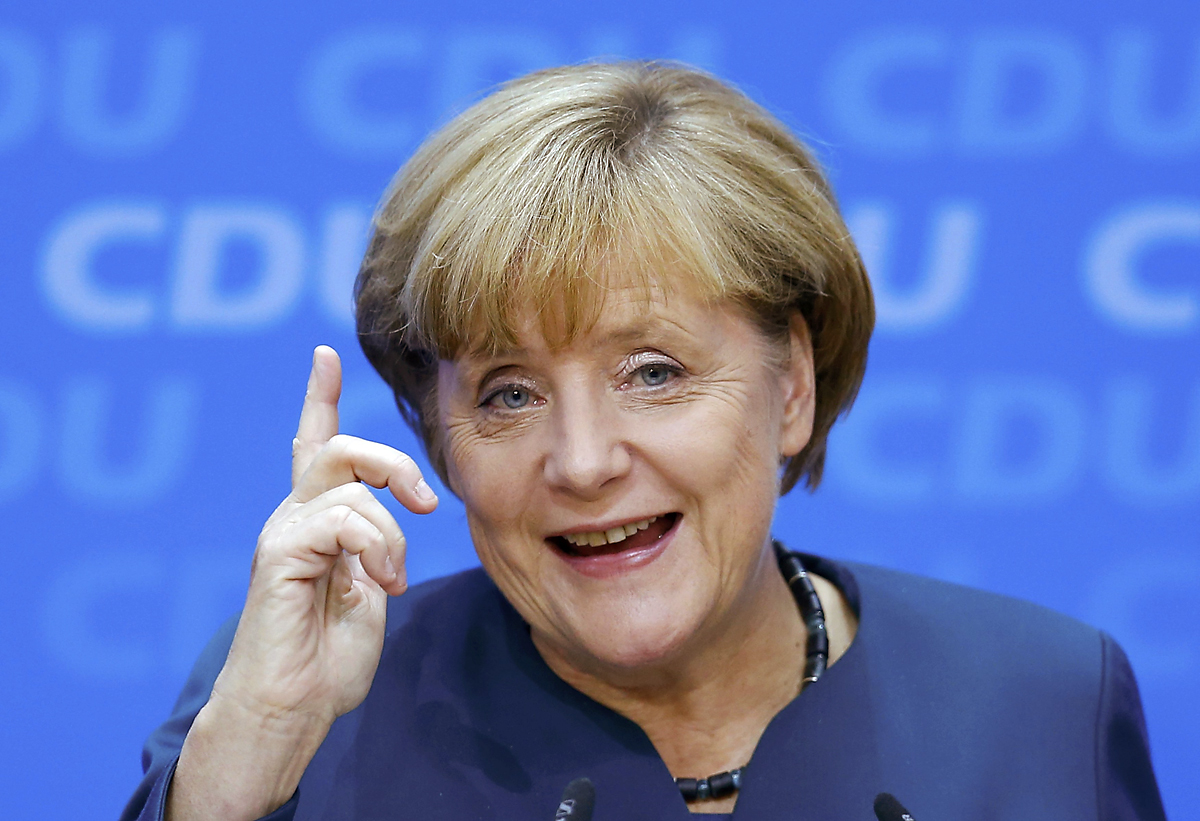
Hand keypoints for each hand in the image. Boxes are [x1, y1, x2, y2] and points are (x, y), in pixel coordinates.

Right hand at [169, 346, 437, 820]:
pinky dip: (377, 548)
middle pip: (338, 446)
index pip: (312, 445)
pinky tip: (378, 585)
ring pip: (350, 483)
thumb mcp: (368, 590)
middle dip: (392, 462)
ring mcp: (283, 531)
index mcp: (317, 522)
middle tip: (427, 504)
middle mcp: (294, 517)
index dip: (319, 398)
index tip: (325, 354)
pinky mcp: (280, 552)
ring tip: (390, 580)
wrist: (292, 708)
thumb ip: (376, 547)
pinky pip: (343, 519)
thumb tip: (390, 518)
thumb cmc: (328, 659)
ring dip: (391, 534)